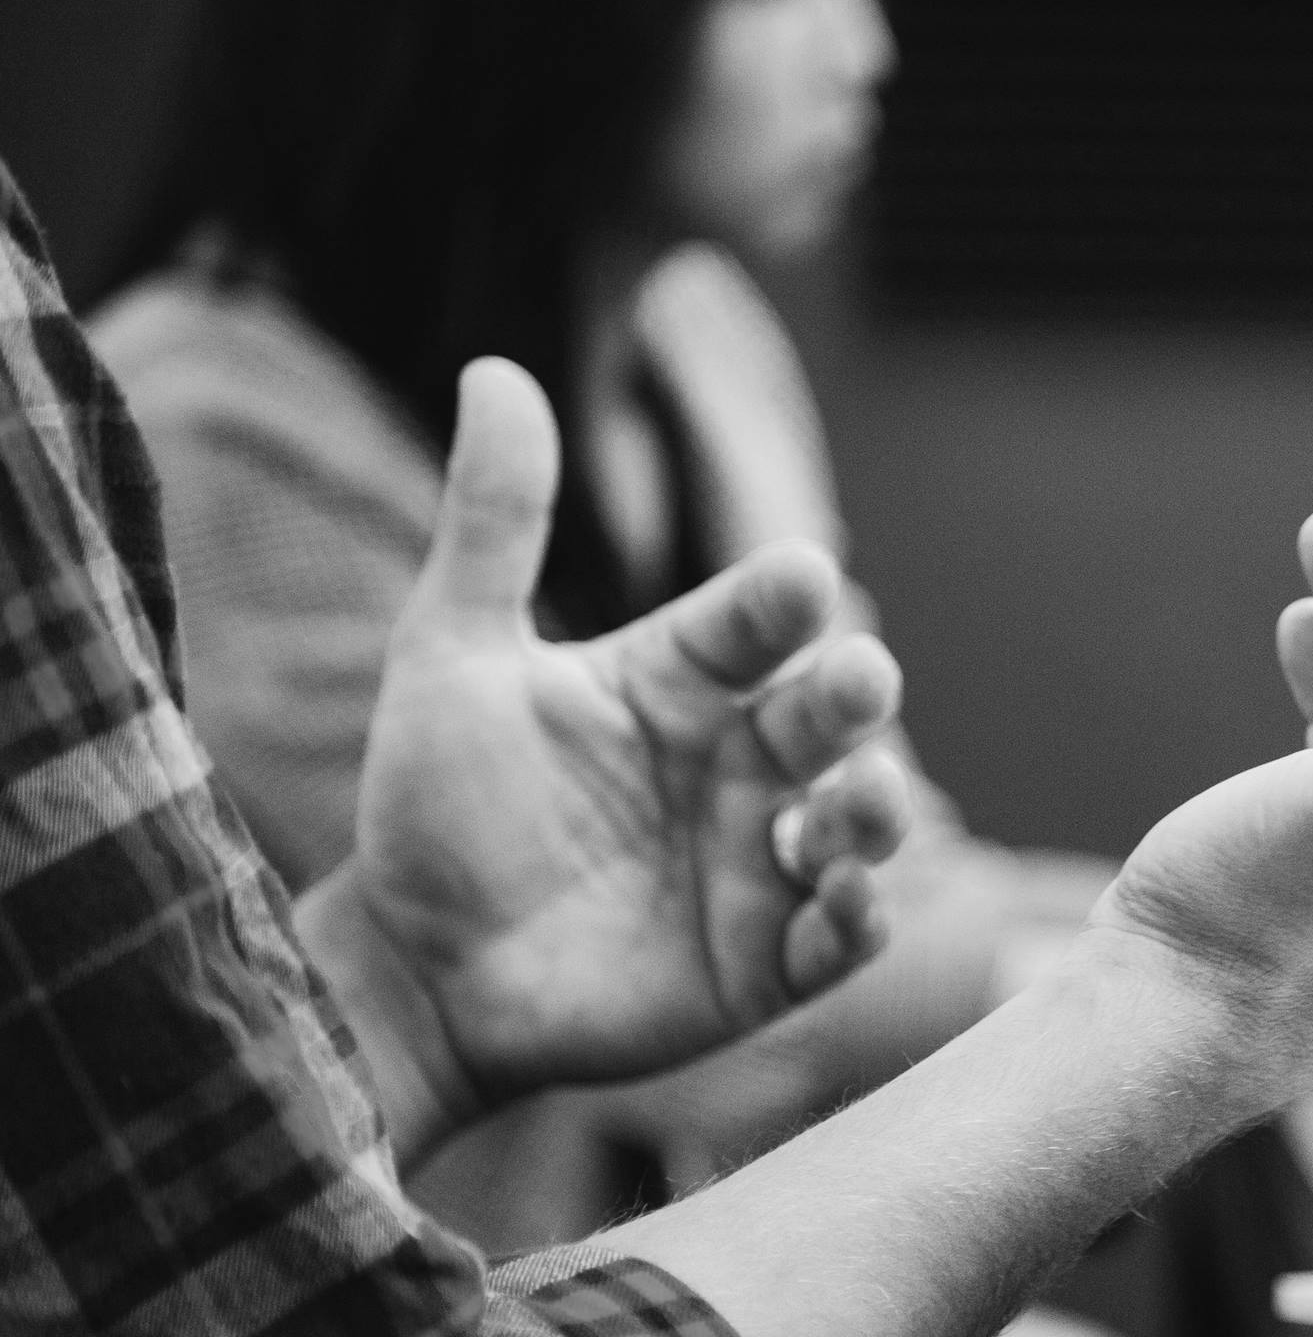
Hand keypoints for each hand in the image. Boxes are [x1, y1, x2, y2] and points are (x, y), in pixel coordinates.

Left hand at [299, 360, 912, 1157]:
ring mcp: (759, 863)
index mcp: (677, 683)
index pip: (750, 623)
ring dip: (875, 810)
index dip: (779, 601)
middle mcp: (735, 765)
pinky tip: (846, 900)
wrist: (413, 968)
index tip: (799, 576)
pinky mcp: (765, 962)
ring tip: (859, 801)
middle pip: (824, 717)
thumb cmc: (436, 807)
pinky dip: (860, 918)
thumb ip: (493, 523)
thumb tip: (493, 369)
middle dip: (853, 696)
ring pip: (857, 823)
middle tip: (859, 679)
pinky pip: (839, 938)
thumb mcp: (450, 654)